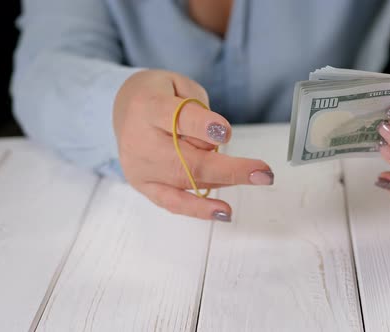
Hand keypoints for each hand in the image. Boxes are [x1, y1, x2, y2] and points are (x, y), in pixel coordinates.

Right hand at [113, 70, 272, 220]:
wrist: (126, 109)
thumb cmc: (160, 95)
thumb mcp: (180, 85)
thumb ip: (198, 110)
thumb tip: (218, 141)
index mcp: (148, 107)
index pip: (177, 118)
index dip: (203, 127)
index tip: (226, 133)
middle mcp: (140, 140)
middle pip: (187, 159)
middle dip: (229, 168)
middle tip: (263, 171)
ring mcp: (141, 167)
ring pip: (185, 181)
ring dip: (224, 183)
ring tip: (257, 180)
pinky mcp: (144, 185)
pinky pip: (172, 202)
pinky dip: (198, 209)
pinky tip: (222, 212)